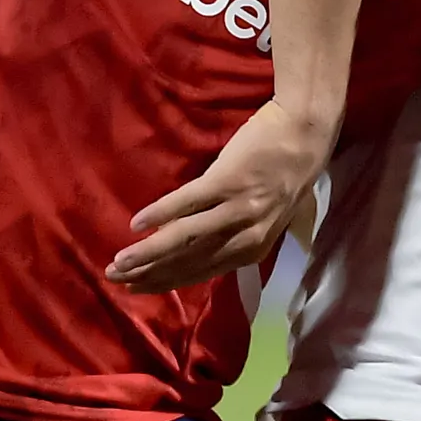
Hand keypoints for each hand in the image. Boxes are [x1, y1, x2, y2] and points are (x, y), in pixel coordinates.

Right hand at [107, 96, 335, 291]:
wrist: (305, 131)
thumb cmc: (287, 171)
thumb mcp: (268, 215)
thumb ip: (238, 235)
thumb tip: (203, 248)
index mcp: (253, 249)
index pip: (200, 273)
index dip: (165, 282)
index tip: (136, 289)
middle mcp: (245, 236)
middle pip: (188, 262)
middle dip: (149, 274)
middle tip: (114, 278)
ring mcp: (237, 209)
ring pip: (185, 239)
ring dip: (148, 253)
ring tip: (120, 262)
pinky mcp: (228, 182)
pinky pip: (188, 202)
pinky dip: (161, 213)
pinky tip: (137, 224)